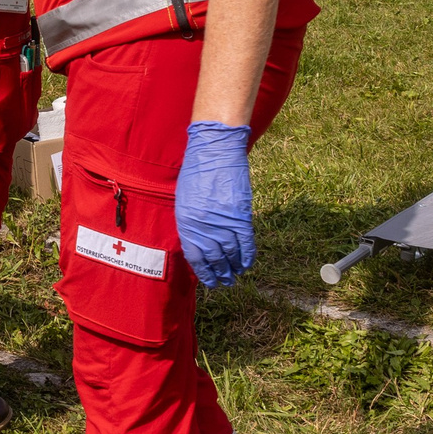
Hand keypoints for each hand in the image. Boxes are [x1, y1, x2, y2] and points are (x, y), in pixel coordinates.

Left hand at [174, 121, 254, 287]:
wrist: (214, 151)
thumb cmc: (196, 172)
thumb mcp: (184, 200)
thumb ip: (191, 222)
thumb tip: (198, 242)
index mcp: (186, 222)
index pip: (194, 257)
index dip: (203, 271)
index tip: (209, 280)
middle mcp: (203, 226)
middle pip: (214, 258)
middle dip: (220, 273)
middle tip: (225, 282)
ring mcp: (223, 222)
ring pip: (231, 254)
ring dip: (234, 267)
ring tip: (236, 275)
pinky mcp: (241, 216)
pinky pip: (246, 242)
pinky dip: (248, 255)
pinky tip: (247, 264)